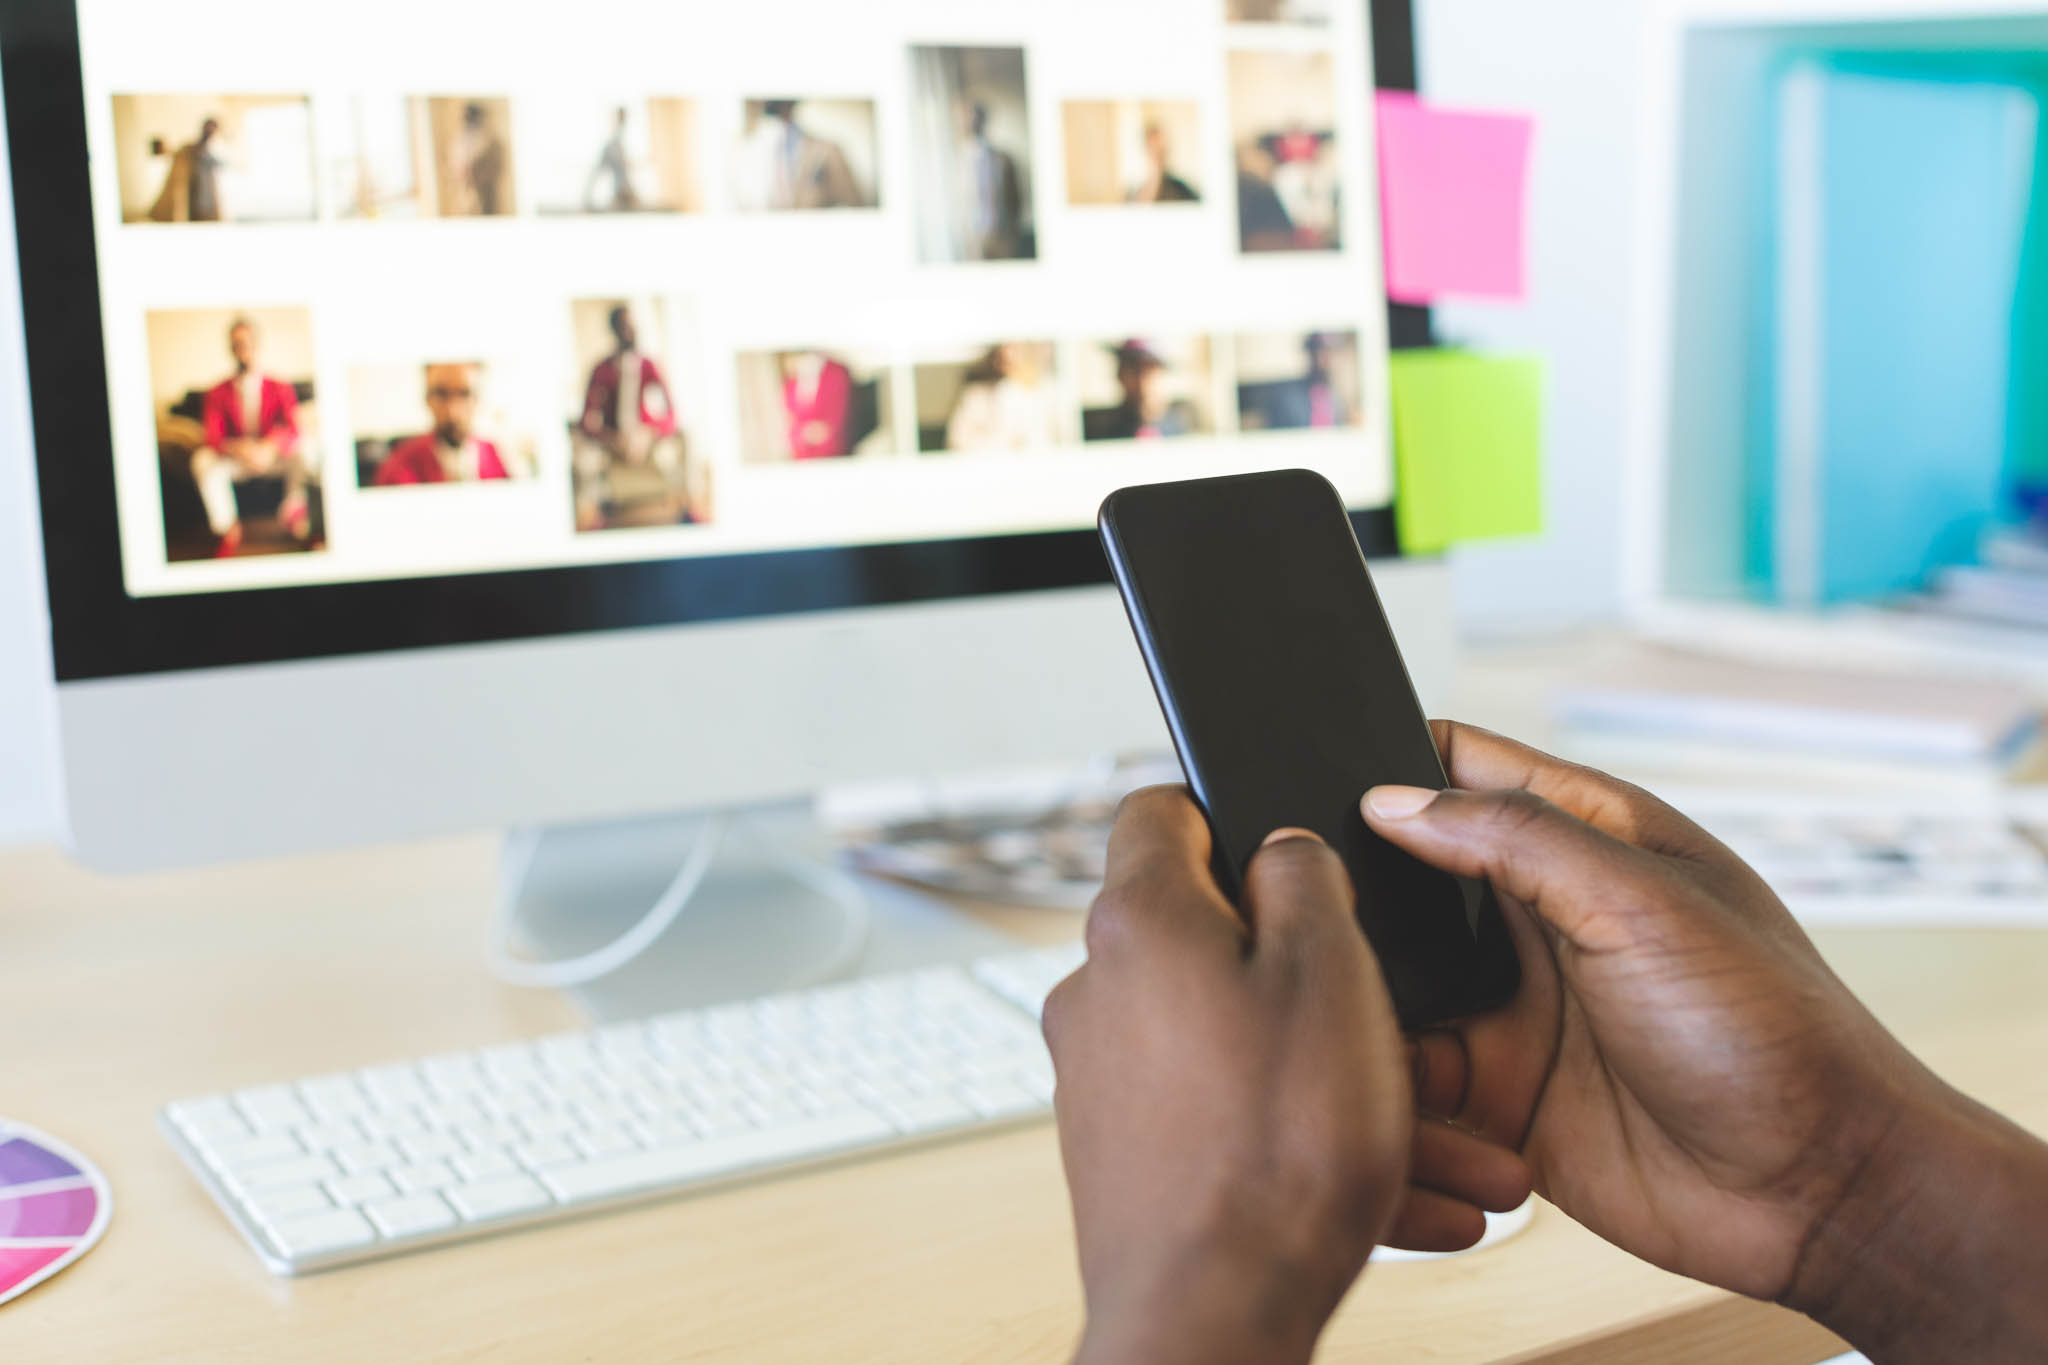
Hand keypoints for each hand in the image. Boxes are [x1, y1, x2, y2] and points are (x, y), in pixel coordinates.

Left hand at [1042, 790, 1409, 1364]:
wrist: (1213, 1319)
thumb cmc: (1276, 1150)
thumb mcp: (1331, 974)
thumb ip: (1307, 882)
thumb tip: (1283, 848)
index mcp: (1140, 919)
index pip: (1160, 811)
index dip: (1231, 812)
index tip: (1291, 847)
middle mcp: (1099, 989)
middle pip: (1221, 945)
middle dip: (1328, 987)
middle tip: (1410, 1034)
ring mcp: (1104, 1077)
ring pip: (1245, 1049)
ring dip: (1344, 1085)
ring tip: (1451, 1153)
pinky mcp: (1122, 1152)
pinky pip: (1230, 1120)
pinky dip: (1306, 1144)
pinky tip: (1406, 1199)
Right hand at [1361, 721, 1948, 1303]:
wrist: (1819, 1190)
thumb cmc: (1774, 1031)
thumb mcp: (1642, 902)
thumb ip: (1515, 840)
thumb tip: (1392, 803)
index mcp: (1586, 837)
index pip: (1461, 765)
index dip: (1390, 760)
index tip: (1316, 775)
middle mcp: (1539, 915)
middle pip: (1405, 873)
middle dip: (1352, 885)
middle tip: (1301, 902)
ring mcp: (1516, 1003)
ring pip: (1390, 976)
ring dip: (1362, 989)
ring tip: (1332, 999)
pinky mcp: (1498, 1093)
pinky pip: (1406, 1073)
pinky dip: (1383, 1077)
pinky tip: (1377, 1080)